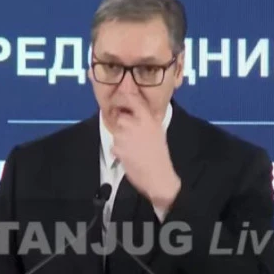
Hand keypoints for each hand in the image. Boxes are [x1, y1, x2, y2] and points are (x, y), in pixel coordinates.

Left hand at [111, 93, 180, 210]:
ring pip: (116, 132)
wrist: (158, 175)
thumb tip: (134, 111)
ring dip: (120, 139)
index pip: (132, 99)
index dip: (124, 97)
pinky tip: (129, 156)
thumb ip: (146, 120)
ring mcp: (126, 136)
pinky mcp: (118, 148)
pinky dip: (118, 151)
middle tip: (131, 136)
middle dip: (123, 126)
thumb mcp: (158, 131)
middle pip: (121, 118)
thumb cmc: (160, 154)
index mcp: (148, 119)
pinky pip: (113, 145)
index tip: (120, 100)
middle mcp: (136, 124)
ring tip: (133, 148)